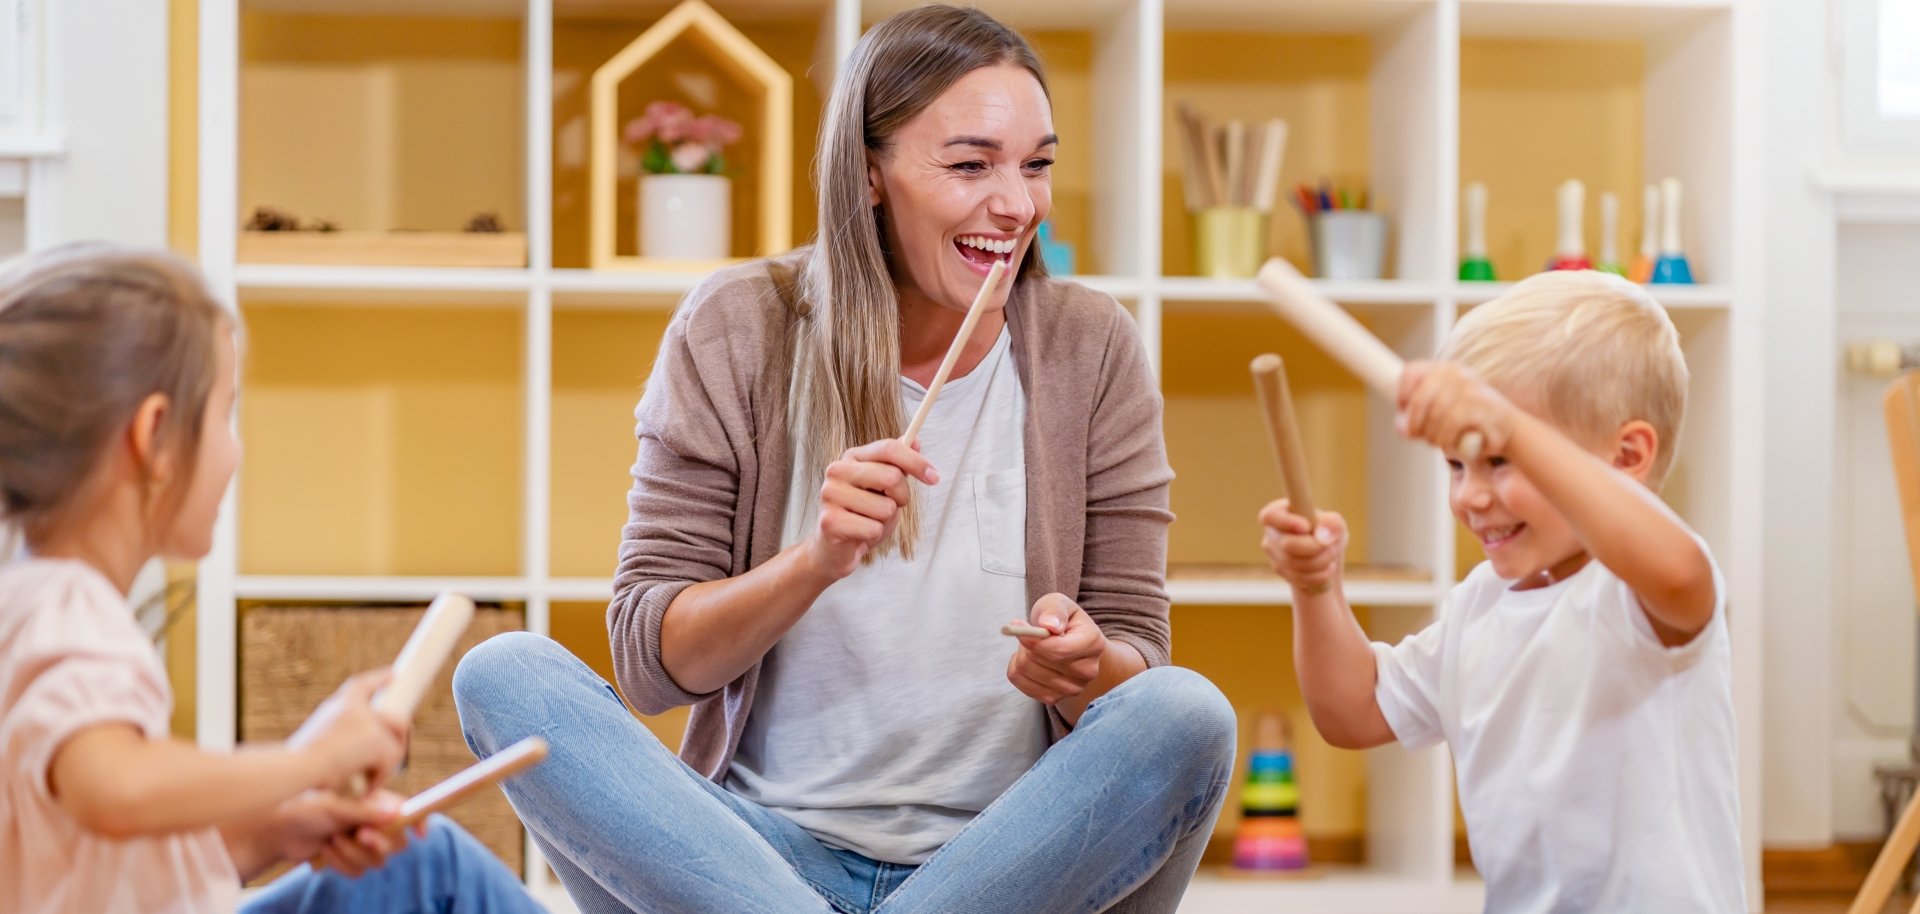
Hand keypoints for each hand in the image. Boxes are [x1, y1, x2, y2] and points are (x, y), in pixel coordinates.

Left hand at [263, 789, 423, 877]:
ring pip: (377, 861)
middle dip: (379, 843)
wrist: (276, 831)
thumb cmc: (304, 809)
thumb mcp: (336, 807)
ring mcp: (361, 842)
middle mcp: (373, 822)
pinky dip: (341, 863)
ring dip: (353, 853)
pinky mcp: (348, 859)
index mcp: (376, 803)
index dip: (420, 820)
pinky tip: (325, 850)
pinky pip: (359, 871)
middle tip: (361, 835)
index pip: (408, 810)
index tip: (421, 833)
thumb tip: (395, 814)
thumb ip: (366, 812)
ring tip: (332, 839)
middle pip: (398, 843)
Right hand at [288, 669, 407, 790]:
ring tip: (372, 778)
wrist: (296, 768)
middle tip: (396, 750)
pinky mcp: (377, 739)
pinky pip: (392, 759)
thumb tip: (360, 753)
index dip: (379, 679)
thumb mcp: (312, 743)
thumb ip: (337, 739)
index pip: (361, 685)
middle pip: (395, 719)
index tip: (392, 675)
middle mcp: (354, 706)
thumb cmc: (297, 764)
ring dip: (388, 762)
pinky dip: (381, 776)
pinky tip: (367, 786)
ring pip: (397, 742)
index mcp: (337, 705)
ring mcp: (368, 721)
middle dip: (399, 736)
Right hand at [802, 438, 938, 579]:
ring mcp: (830, 495)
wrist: (836, 548)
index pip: (888, 448)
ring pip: (885, 508)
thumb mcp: (885, 487)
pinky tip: (860, 535)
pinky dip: (874, 535)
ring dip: (885, 520)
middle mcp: (837, 471)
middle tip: (890, 506)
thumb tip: (915, 440)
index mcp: (852, 457)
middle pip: (892, 476)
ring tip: (869, 521)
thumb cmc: (863, 514)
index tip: (934, 477)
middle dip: (901, 497)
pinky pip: (873, 529)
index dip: (915, 461)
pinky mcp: (829, 521)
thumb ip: (898, 465)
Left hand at [1005, 594, 1106, 704]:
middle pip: (1040, 660)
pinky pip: (1021, 684)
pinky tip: (1030, 661)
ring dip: (1022, 654)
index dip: (1032, 638)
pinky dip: (1018, 669)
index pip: (1058, 650)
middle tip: (1030, 633)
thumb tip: (1048, 625)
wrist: (1069, 643)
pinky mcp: (1055, 698)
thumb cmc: (1062, 621)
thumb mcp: (1058, 604)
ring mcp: (1073, 688)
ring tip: (1034, 646)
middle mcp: (1088, 670)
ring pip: (1027, 671)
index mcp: (1093, 643)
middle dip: (1026, 643)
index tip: (1017, 625)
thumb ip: (1054, 610)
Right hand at [1260, 500, 1347, 594]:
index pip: (1270, 516)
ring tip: (1332, 554)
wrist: (1327, 555)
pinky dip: (1318, 575)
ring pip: (1294, 564)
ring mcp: (1273, 554)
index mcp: (1280, 512)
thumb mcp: (1335, 523)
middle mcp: (1272, 533)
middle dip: (1314, 548)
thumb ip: (1332, 524)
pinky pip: (1298, 578)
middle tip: (1331, 546)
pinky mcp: (1280, 571)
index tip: (1307, 527)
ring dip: (1320, 562)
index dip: (1286, 522)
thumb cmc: (1328, 531)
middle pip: (1286, 545)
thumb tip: (1322, 537)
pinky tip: (1327, 568)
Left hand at [1396, 360, 1518, 455]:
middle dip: (1414, 424)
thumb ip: (1420, 416)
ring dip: (1431, 435)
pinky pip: (1450, 425)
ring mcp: (1469, 388)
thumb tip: (1401, 428)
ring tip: (1439, 441)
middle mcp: (1456, 373)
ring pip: (1434, 415)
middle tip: (1419, 436)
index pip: (1410, 372)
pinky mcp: (1479, 405)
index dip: (1402, 396)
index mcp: (1445, 369)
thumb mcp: (1443, 413)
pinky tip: (1452, 443)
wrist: (1513, 431)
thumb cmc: (1472, 423)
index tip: (1404, 413)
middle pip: (1419, 399)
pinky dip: (1446, 439)